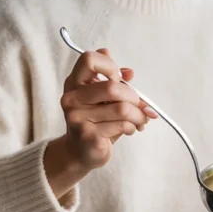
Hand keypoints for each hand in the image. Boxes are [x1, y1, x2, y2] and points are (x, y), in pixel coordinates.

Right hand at [60, 47, 157, 171]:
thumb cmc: (95, 122)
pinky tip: (130, 130)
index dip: (110, 66)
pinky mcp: (88, 135)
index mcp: (74, 83)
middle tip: (141, 106)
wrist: (80, 152)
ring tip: (140, 120)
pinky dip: (132, 127)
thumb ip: (114, 81)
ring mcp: (77, 117)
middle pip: (113, 87)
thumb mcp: (102, 99)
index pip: (89, 59)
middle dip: (134, 97)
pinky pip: (122, 125)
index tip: (120, 79)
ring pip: (122, 108)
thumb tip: (130, 72)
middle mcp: (72, 98)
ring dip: (139, 115)